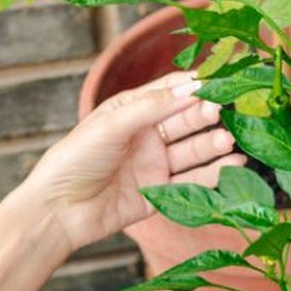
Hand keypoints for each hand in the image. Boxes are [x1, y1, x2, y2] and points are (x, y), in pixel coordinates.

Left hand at [22, 70, 237, 250]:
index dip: (195, 85)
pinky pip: (192, 181)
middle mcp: (146, 136)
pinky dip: (213, 173)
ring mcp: (154, 165)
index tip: (220, 79)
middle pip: (185, 120)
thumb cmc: (75, 159)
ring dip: (212, 144)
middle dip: (206, 114)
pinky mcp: (160, 193)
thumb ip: (151, 107)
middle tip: (223, 111)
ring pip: (192, 151)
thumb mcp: (111, 125)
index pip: (170, 92)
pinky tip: (232, 164)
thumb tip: (191, 87)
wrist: (58, 211)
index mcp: (131, 111)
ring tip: (230, 140)